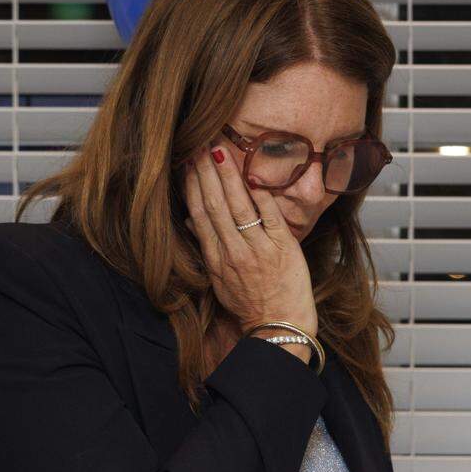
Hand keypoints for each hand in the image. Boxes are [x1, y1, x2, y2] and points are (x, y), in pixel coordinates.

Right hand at [181, 145, 316, 337]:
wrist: (278, 326)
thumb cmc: (250, 304)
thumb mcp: (219, 280)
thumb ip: (207, 248)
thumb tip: (192, 222)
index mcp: (216, 259)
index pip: (199, 215)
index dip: (192, 187)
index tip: (187, 163)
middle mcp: (233, 252)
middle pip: (215, 205)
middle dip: (206, 172)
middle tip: (200, 145)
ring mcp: (258, 249)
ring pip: (239, 206)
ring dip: (228, 175)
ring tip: (220, 150)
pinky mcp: (283, 248)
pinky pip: (270, 215)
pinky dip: (261, 194)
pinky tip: (254, 172)